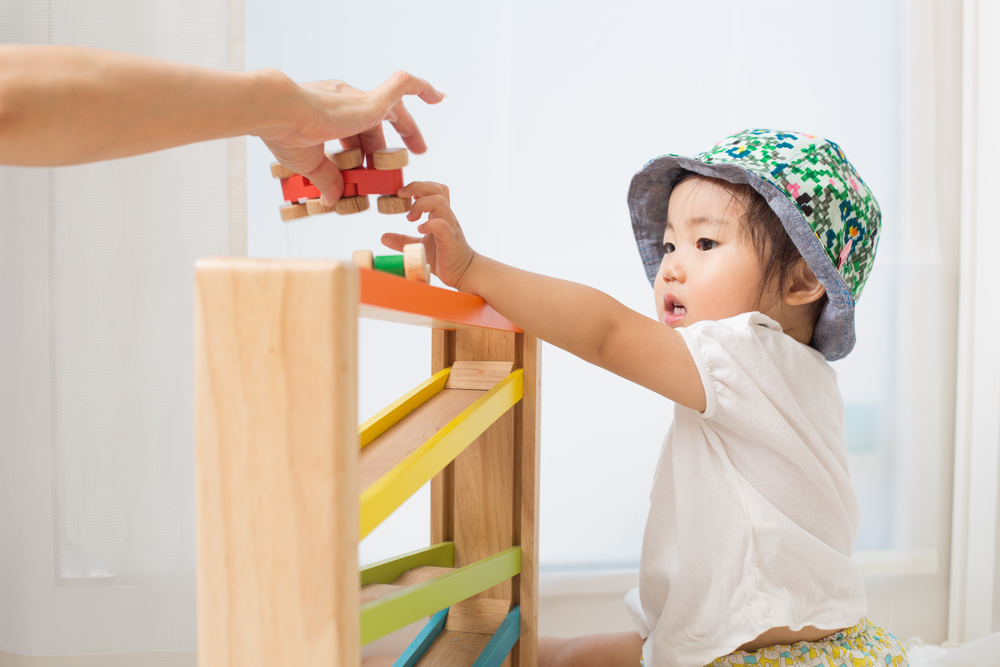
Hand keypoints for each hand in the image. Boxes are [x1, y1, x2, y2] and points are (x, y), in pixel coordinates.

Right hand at [260, 71, 444, 204]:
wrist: (277, 111)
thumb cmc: (284, 133)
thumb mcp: (309, 163)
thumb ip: (327, 179)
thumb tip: (334, 199)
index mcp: (330, 114)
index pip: (355, 131)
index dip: (365, 150)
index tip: (371, 167)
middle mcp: (346, 102)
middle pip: (376, 123)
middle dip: (388, 145)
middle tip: (403, 160)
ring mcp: (359, 99)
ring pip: (392, 109)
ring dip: (407, 129)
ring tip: (420, 149)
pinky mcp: (371, 100)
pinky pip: (403, 86)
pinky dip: (421, 87)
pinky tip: (438, 96)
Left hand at [381, 182, 476, 290]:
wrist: (464, 272)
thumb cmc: (444, 256)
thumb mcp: (420, 245)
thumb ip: (403, 240)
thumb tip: (383, 236)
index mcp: (440, 214)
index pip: (434, 188)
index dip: (417, 186)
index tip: (402, 196)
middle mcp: (446, 216)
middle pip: (436, 189)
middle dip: (416, 187)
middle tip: (402, 198)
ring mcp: (450, 226)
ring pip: (439, 202)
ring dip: (421, 205)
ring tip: (410, 219)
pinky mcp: (450, 240)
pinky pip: (442, 225)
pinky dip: (429, 224)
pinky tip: (420, 230)